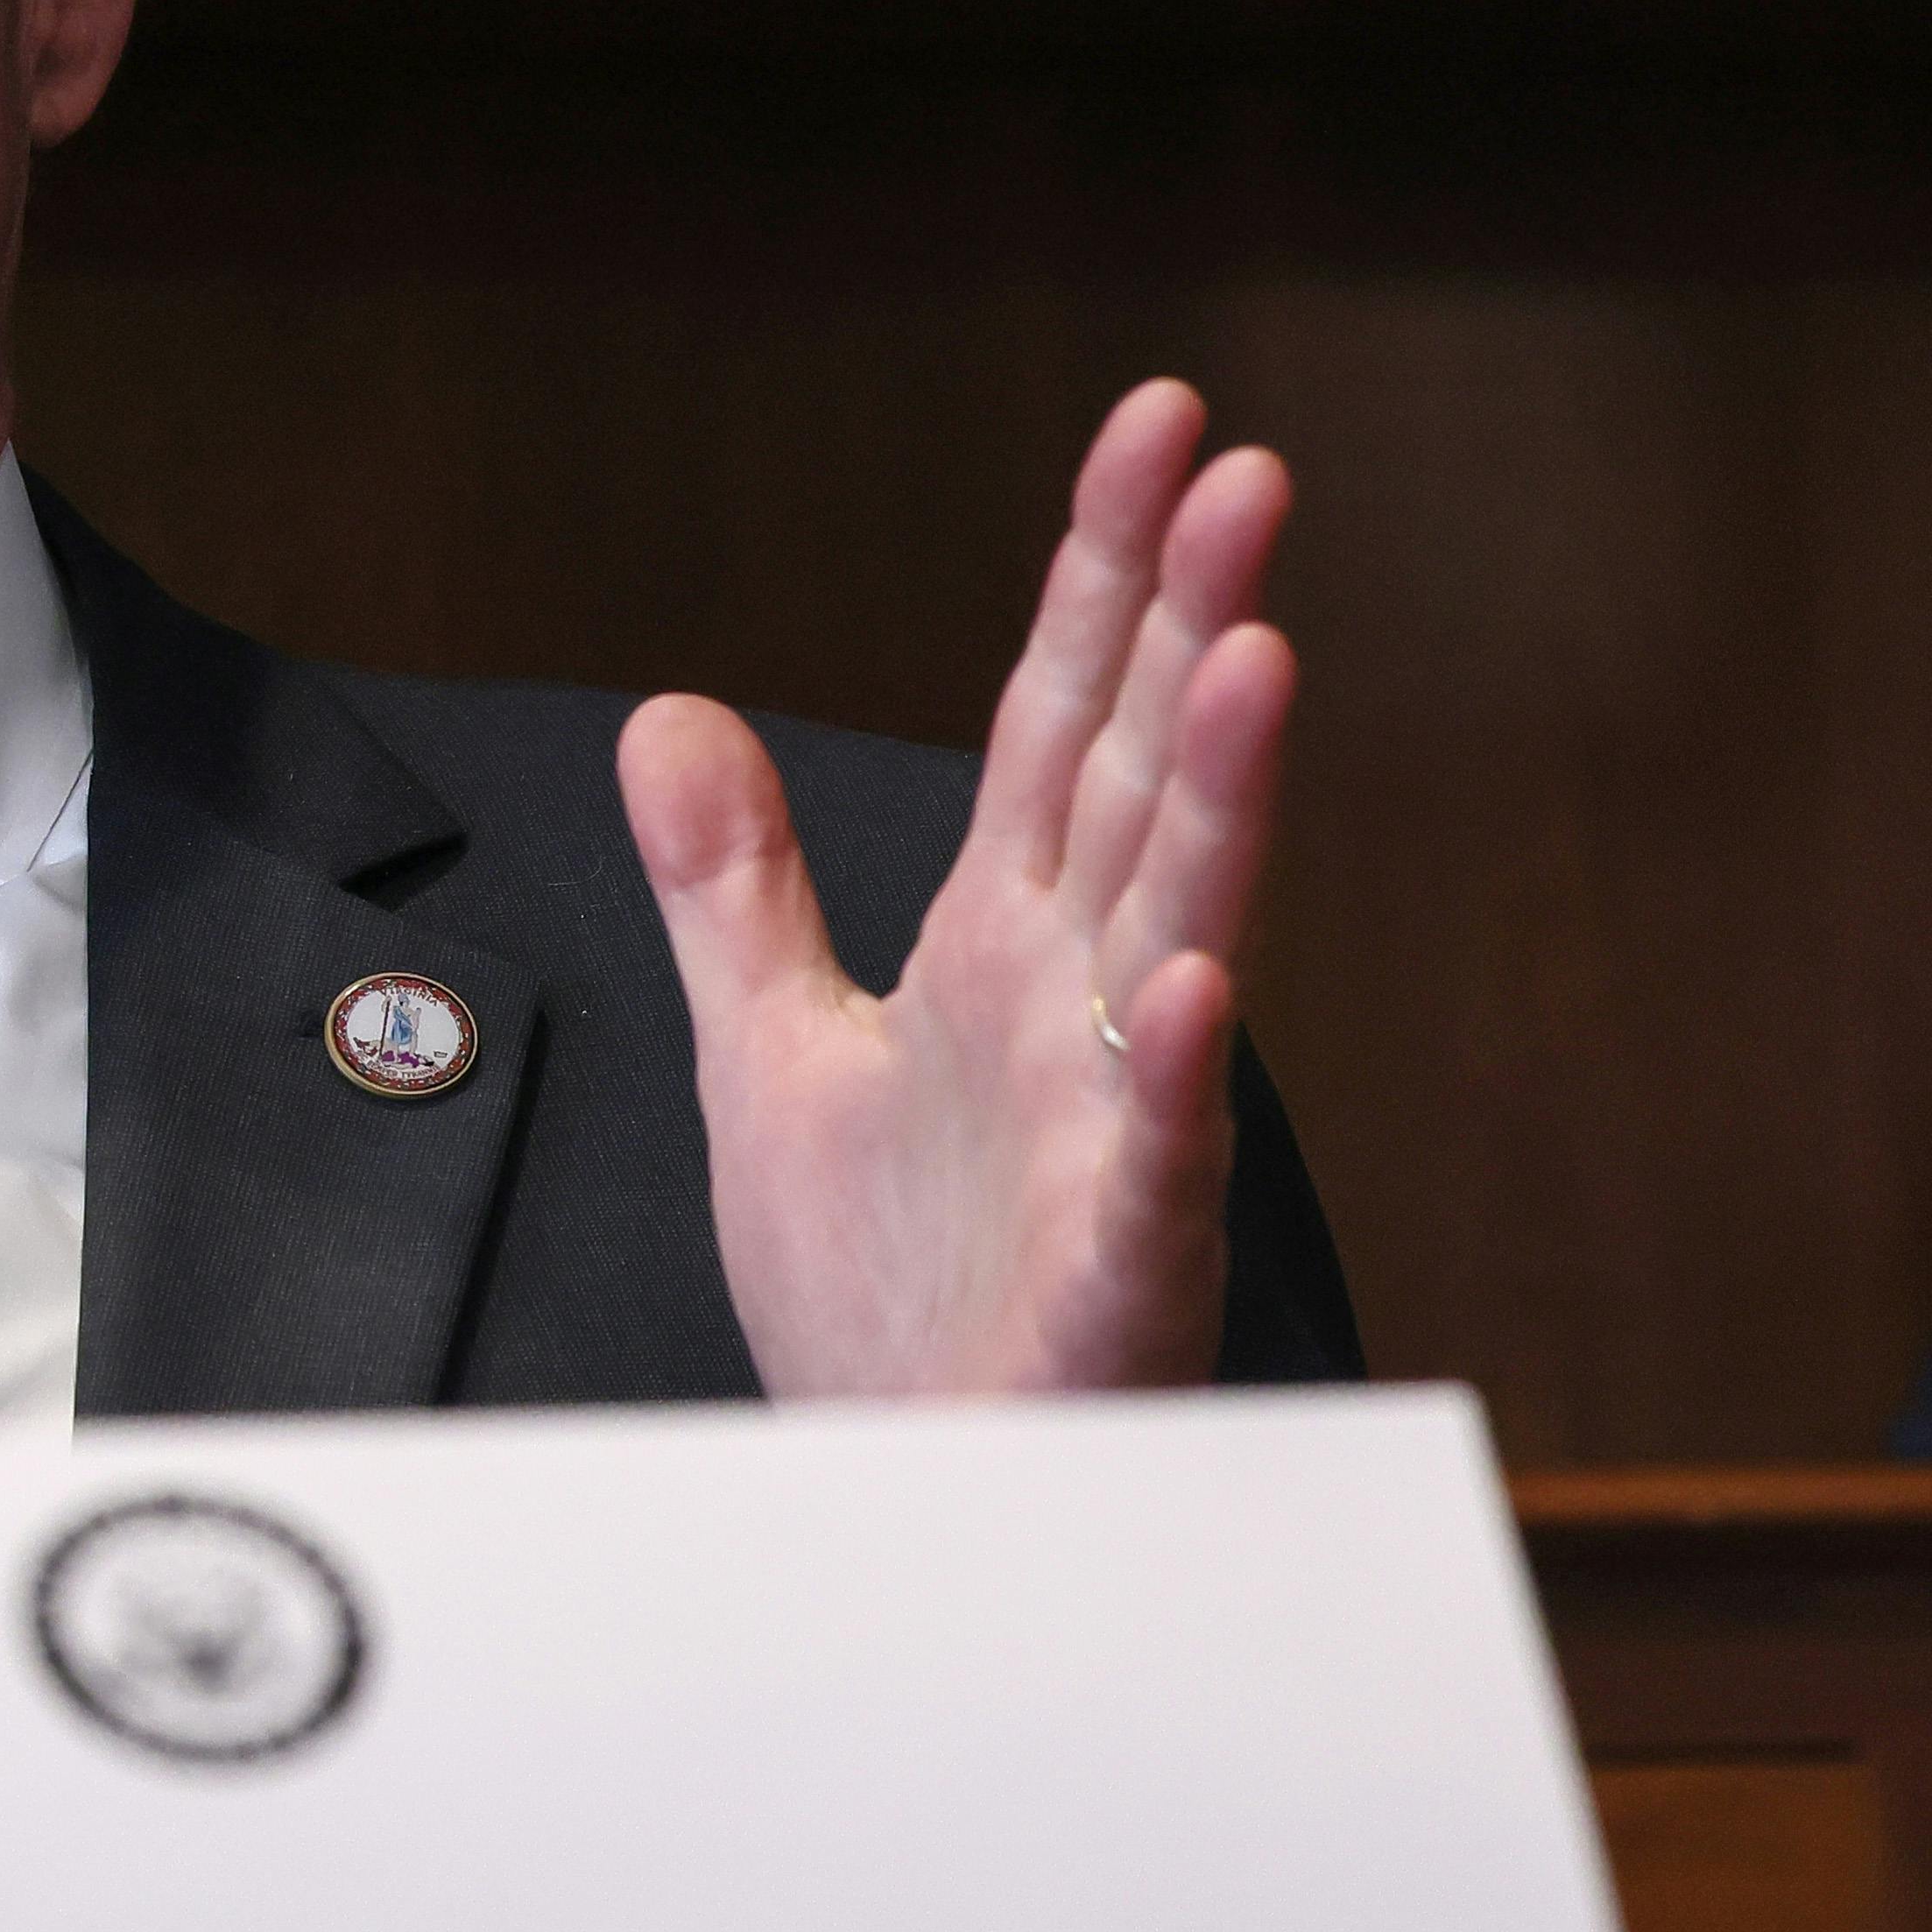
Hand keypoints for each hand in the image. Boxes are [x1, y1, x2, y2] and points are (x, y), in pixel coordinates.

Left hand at [618, 381, 1295, 1395]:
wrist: (894, 1505)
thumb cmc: (875, 1297)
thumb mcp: (763, 1056)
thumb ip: (733, 885)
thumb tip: (673, 715)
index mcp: (1002, 951)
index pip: (1058, 722)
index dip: (1102, 575)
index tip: (1155, 426)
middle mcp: (1079, 1015)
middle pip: (1142, 789)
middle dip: (1194, 630)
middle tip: (1248, 475)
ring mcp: (1114, 1135)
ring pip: (1183, 940)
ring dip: (1224, 803)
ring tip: (1258, 655)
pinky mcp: (1114, 1272)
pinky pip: (1152, 1165)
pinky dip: (1170, 1079)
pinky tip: (1191, 992)